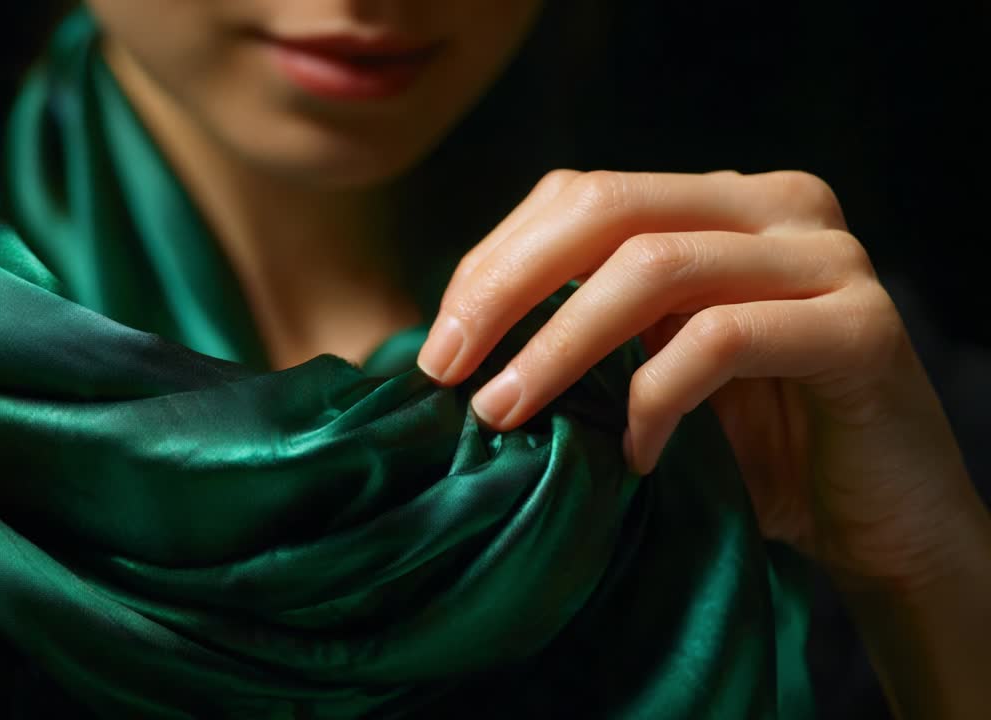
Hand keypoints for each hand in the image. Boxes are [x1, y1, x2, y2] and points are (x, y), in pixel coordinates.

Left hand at [417, 169, 987, 591]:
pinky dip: (656, 399)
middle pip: (607, 208)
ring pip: (655, 266)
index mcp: (718, 201)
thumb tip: (451, 336)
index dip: (495, 263)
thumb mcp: (650, 366)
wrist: (876, 523)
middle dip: (506, 288)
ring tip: (506, 412)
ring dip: (560, 345)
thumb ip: (588, 325)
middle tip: (447, 369)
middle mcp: (776, 205)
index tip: (438, 345)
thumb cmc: (746, 449)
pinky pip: (722, 340)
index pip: (580, 195)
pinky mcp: (861, 327)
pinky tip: (634, 456)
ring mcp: (826, 257)